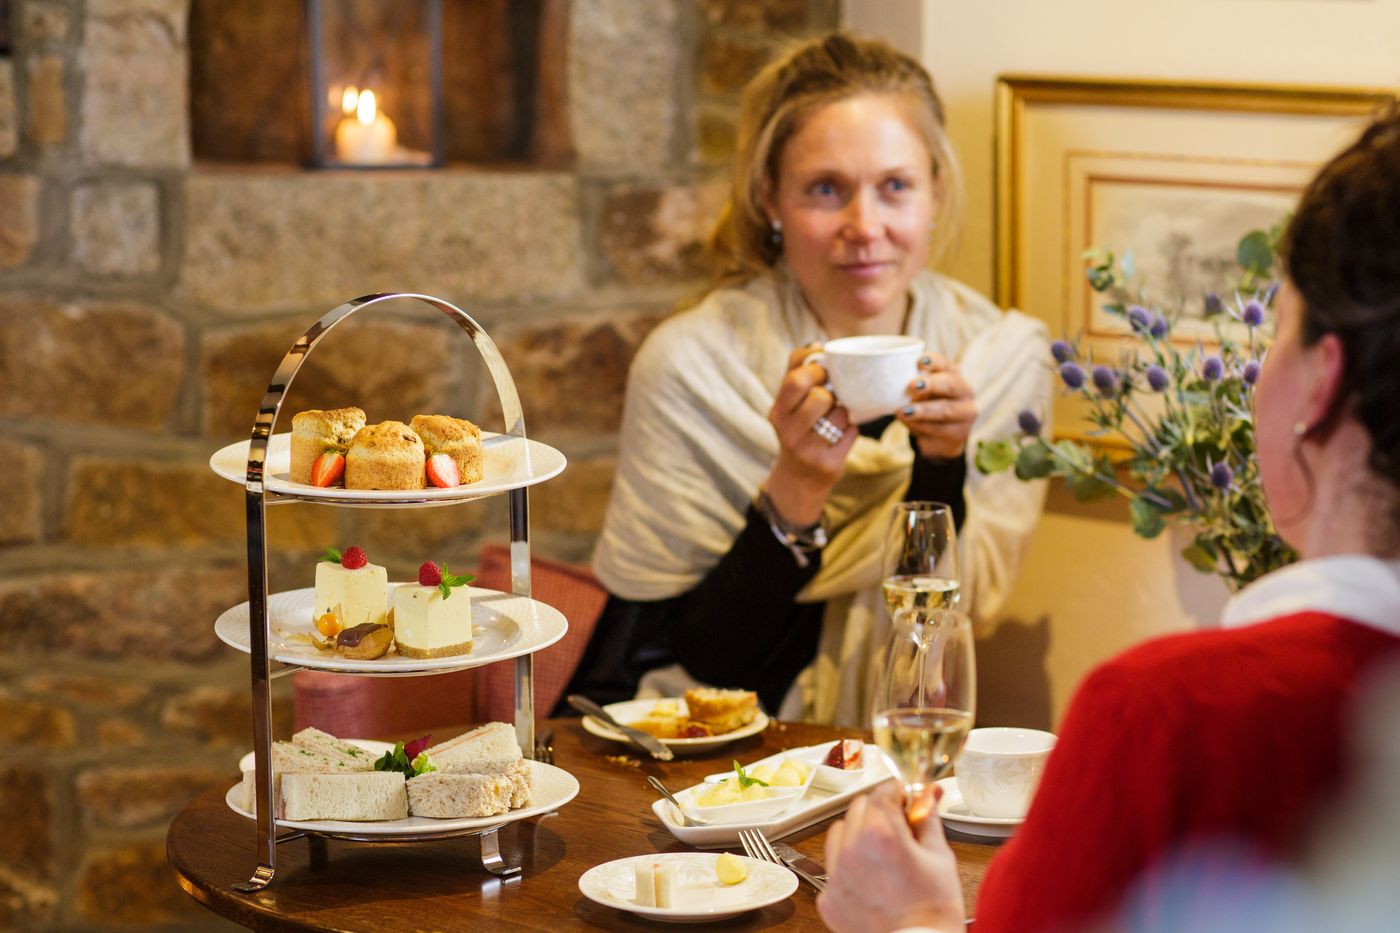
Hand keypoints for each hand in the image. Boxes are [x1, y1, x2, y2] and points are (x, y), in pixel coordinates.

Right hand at [765, 345, 857, 525]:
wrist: (799, 478)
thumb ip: (797, 373)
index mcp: (778, 410)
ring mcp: (807, 448)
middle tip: (833, 392)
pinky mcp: (827, 463)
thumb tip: (816, 344)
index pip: (796, 378)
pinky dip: (851, 429)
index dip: (816, 366)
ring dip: (844, 411)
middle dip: (832, 390)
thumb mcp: (789, 405)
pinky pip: (851, 433)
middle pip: (819, 395)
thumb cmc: (798, 431)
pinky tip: (842, 434)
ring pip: (840, 413)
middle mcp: (787, 430)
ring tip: (837, 417)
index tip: (824, 369)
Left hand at [818, 782, 965, 932]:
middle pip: (859, 807)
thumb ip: (928, 819)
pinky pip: (833, 866)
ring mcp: (836, 875)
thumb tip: (927, 796)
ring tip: (882, 854)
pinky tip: (870, 878)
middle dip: (879, 811)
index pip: (882, 791)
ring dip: (858, 834)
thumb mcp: (939, 856)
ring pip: (839, 832)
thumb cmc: (934, 910)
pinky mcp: (829, 897)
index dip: (898, 791)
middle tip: (899, 827)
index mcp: (881, 835)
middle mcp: (852, 851)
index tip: (905, 797)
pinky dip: (848, 866)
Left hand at [899, 353, 976, 460]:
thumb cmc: (925, 404)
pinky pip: (940, 429)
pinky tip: (909, 424)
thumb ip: (910, 386)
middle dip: (931, 385)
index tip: (919, 361)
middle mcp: (964, 390)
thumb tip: (887, 383)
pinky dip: (922, 426)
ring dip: (923, 410)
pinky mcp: (961, 432)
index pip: (945, 364)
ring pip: (946, 410)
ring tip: (904, 412)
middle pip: (951, 385)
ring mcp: (966, 412)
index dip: (934, 361)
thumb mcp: (918, 392)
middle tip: (911, 386)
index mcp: (953, 374)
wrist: (939, 436)